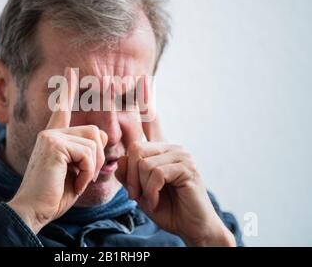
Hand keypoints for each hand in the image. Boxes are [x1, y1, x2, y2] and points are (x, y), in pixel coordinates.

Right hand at [7, 67, 107, 233]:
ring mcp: (51, 136)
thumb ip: (86, 151)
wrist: (34, 210)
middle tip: (83, 176)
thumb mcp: (76, 171)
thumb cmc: (55, 194)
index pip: (61, 109)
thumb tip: (99, 134)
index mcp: (53, 137)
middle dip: (96, 159)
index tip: (70, 70)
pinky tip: (74, 181)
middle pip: (94, 133)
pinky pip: (88, 154)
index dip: (67, 89)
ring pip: (94, 143)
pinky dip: (87, 173)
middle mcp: (50, 132)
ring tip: (76, 180)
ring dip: (91, 168)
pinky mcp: (54, 145)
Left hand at [116, 95, 235, 245]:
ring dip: (141, 186)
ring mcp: (182, 155)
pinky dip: (150, 191)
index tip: (140, 86)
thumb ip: (129, 172)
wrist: (192, 227)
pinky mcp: (187, 167)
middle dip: (131, 176)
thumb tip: (121, 155)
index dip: (140, 111)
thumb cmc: (167, 207)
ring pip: (143, 162)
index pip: (145, 127)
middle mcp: (173, 147)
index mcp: (162, 149)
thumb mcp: (140, 189)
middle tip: (136, 195)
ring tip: (149, 199)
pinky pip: (154, 172)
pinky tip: (157, 200)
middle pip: (136, 149)